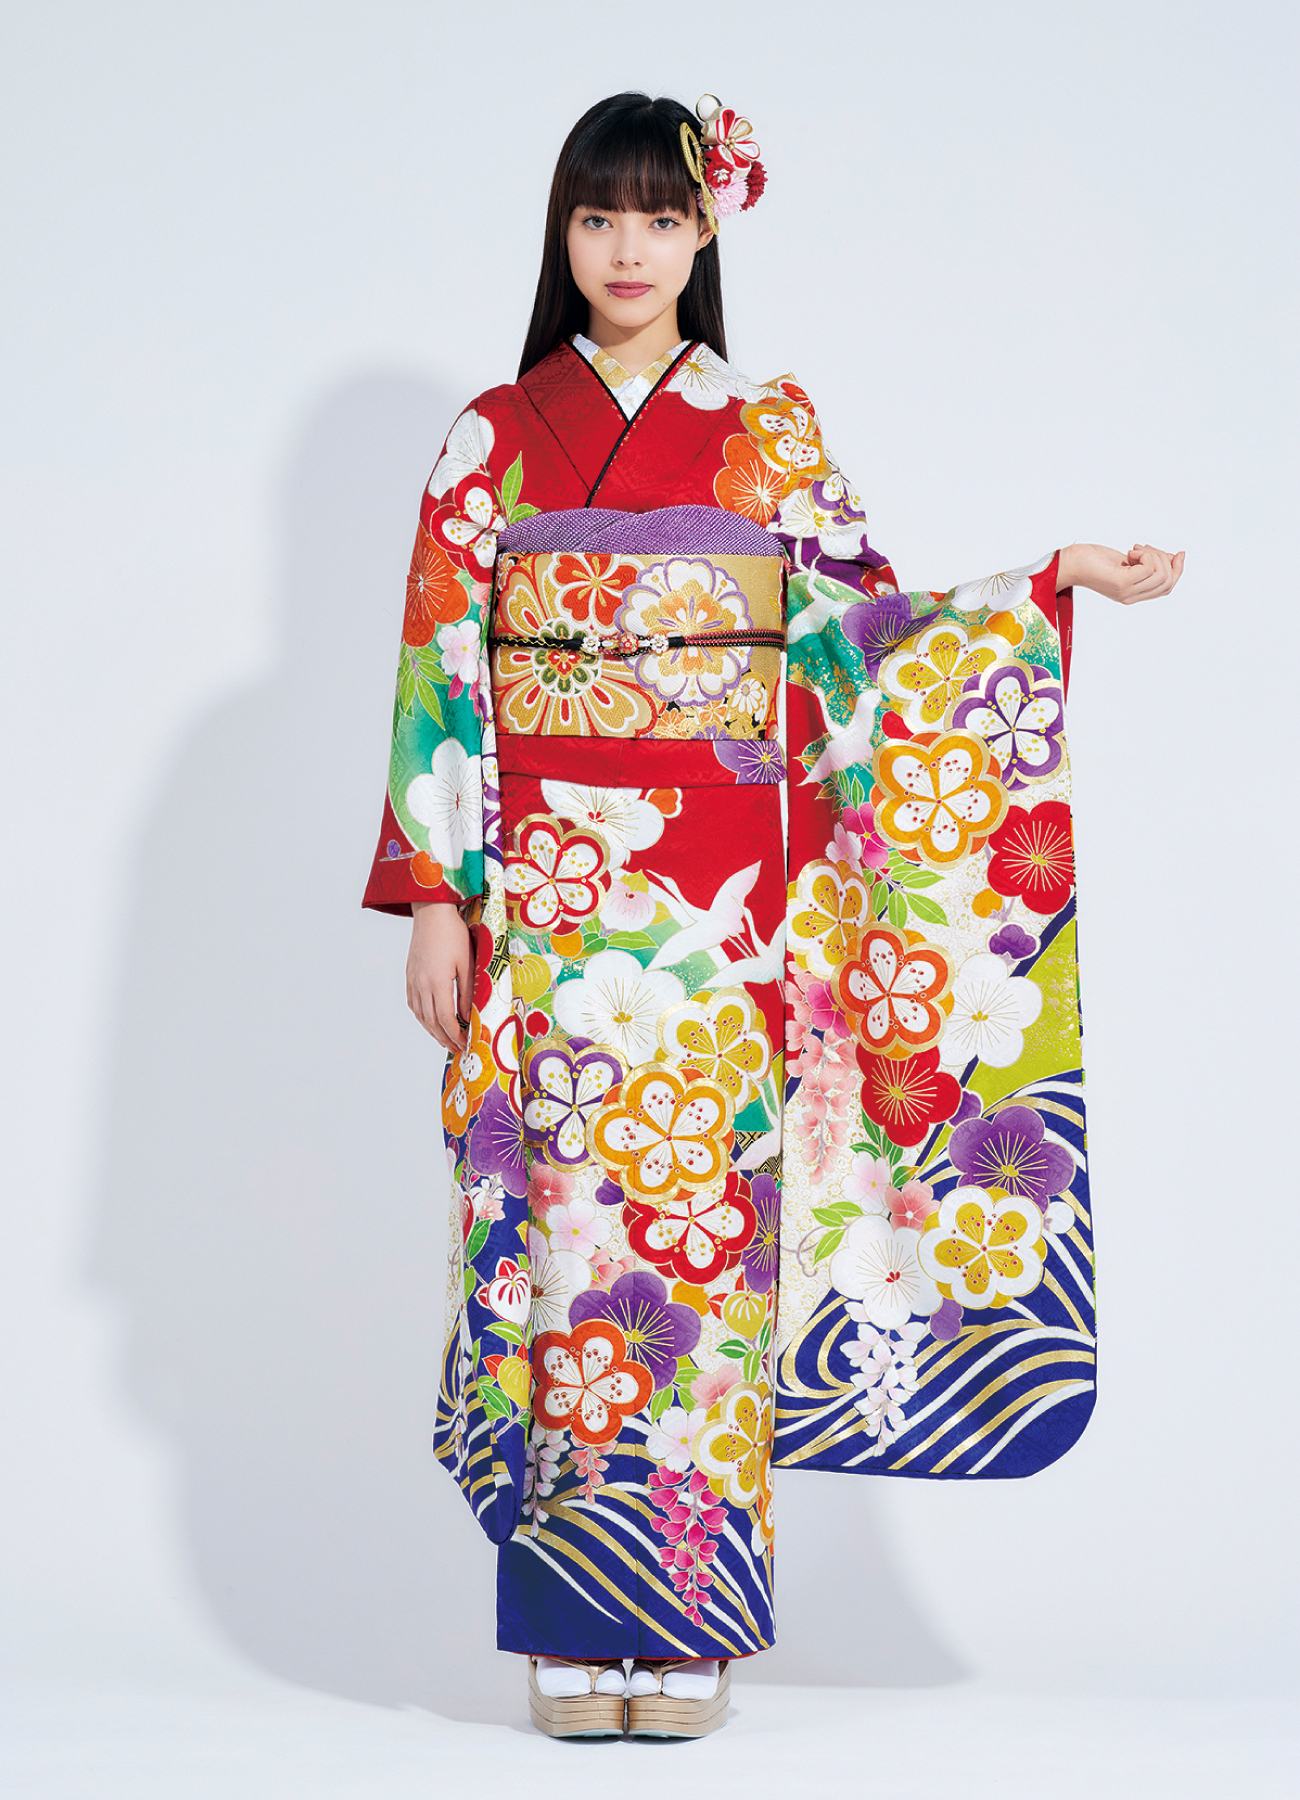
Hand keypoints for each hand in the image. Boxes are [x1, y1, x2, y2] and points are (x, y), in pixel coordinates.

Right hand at [406, 902, 473, 1052]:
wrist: (431, 912)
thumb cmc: (453, 934)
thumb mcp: (467, 963)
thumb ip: (467, 992)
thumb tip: (467, 1017)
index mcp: (437, 982)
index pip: (446, 1019)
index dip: (455, 1036)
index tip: (465, 1044)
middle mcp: (421, 985)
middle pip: (431, 1022)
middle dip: (444, 1038)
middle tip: (457, 1048)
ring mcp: (413, 980)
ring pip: (420, 1015)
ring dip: (432, 1030)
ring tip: (445, 1039)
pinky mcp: (410, 975)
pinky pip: (414, 1003)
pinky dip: (422, 1017)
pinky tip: (430, 1020)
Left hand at [1057, 542, 1183, 603]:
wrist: (1069, 564)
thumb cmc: (1094, 560)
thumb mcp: (1127, 561)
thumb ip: (1147, 563)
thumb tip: (1174, 556)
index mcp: (1133, 594)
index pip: (1167, 587)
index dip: (1178, 569)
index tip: (1176, 552)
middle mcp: (1131, 596)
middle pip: (1168, 582)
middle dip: (1165, 559)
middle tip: (1143, 548)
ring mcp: (1126, 591)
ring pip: (1161, 575)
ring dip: (1154, 555)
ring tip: (1134, 550)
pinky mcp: (1120, 582)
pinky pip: (1149, 568)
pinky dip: (1145, 555)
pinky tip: (1129, 552)